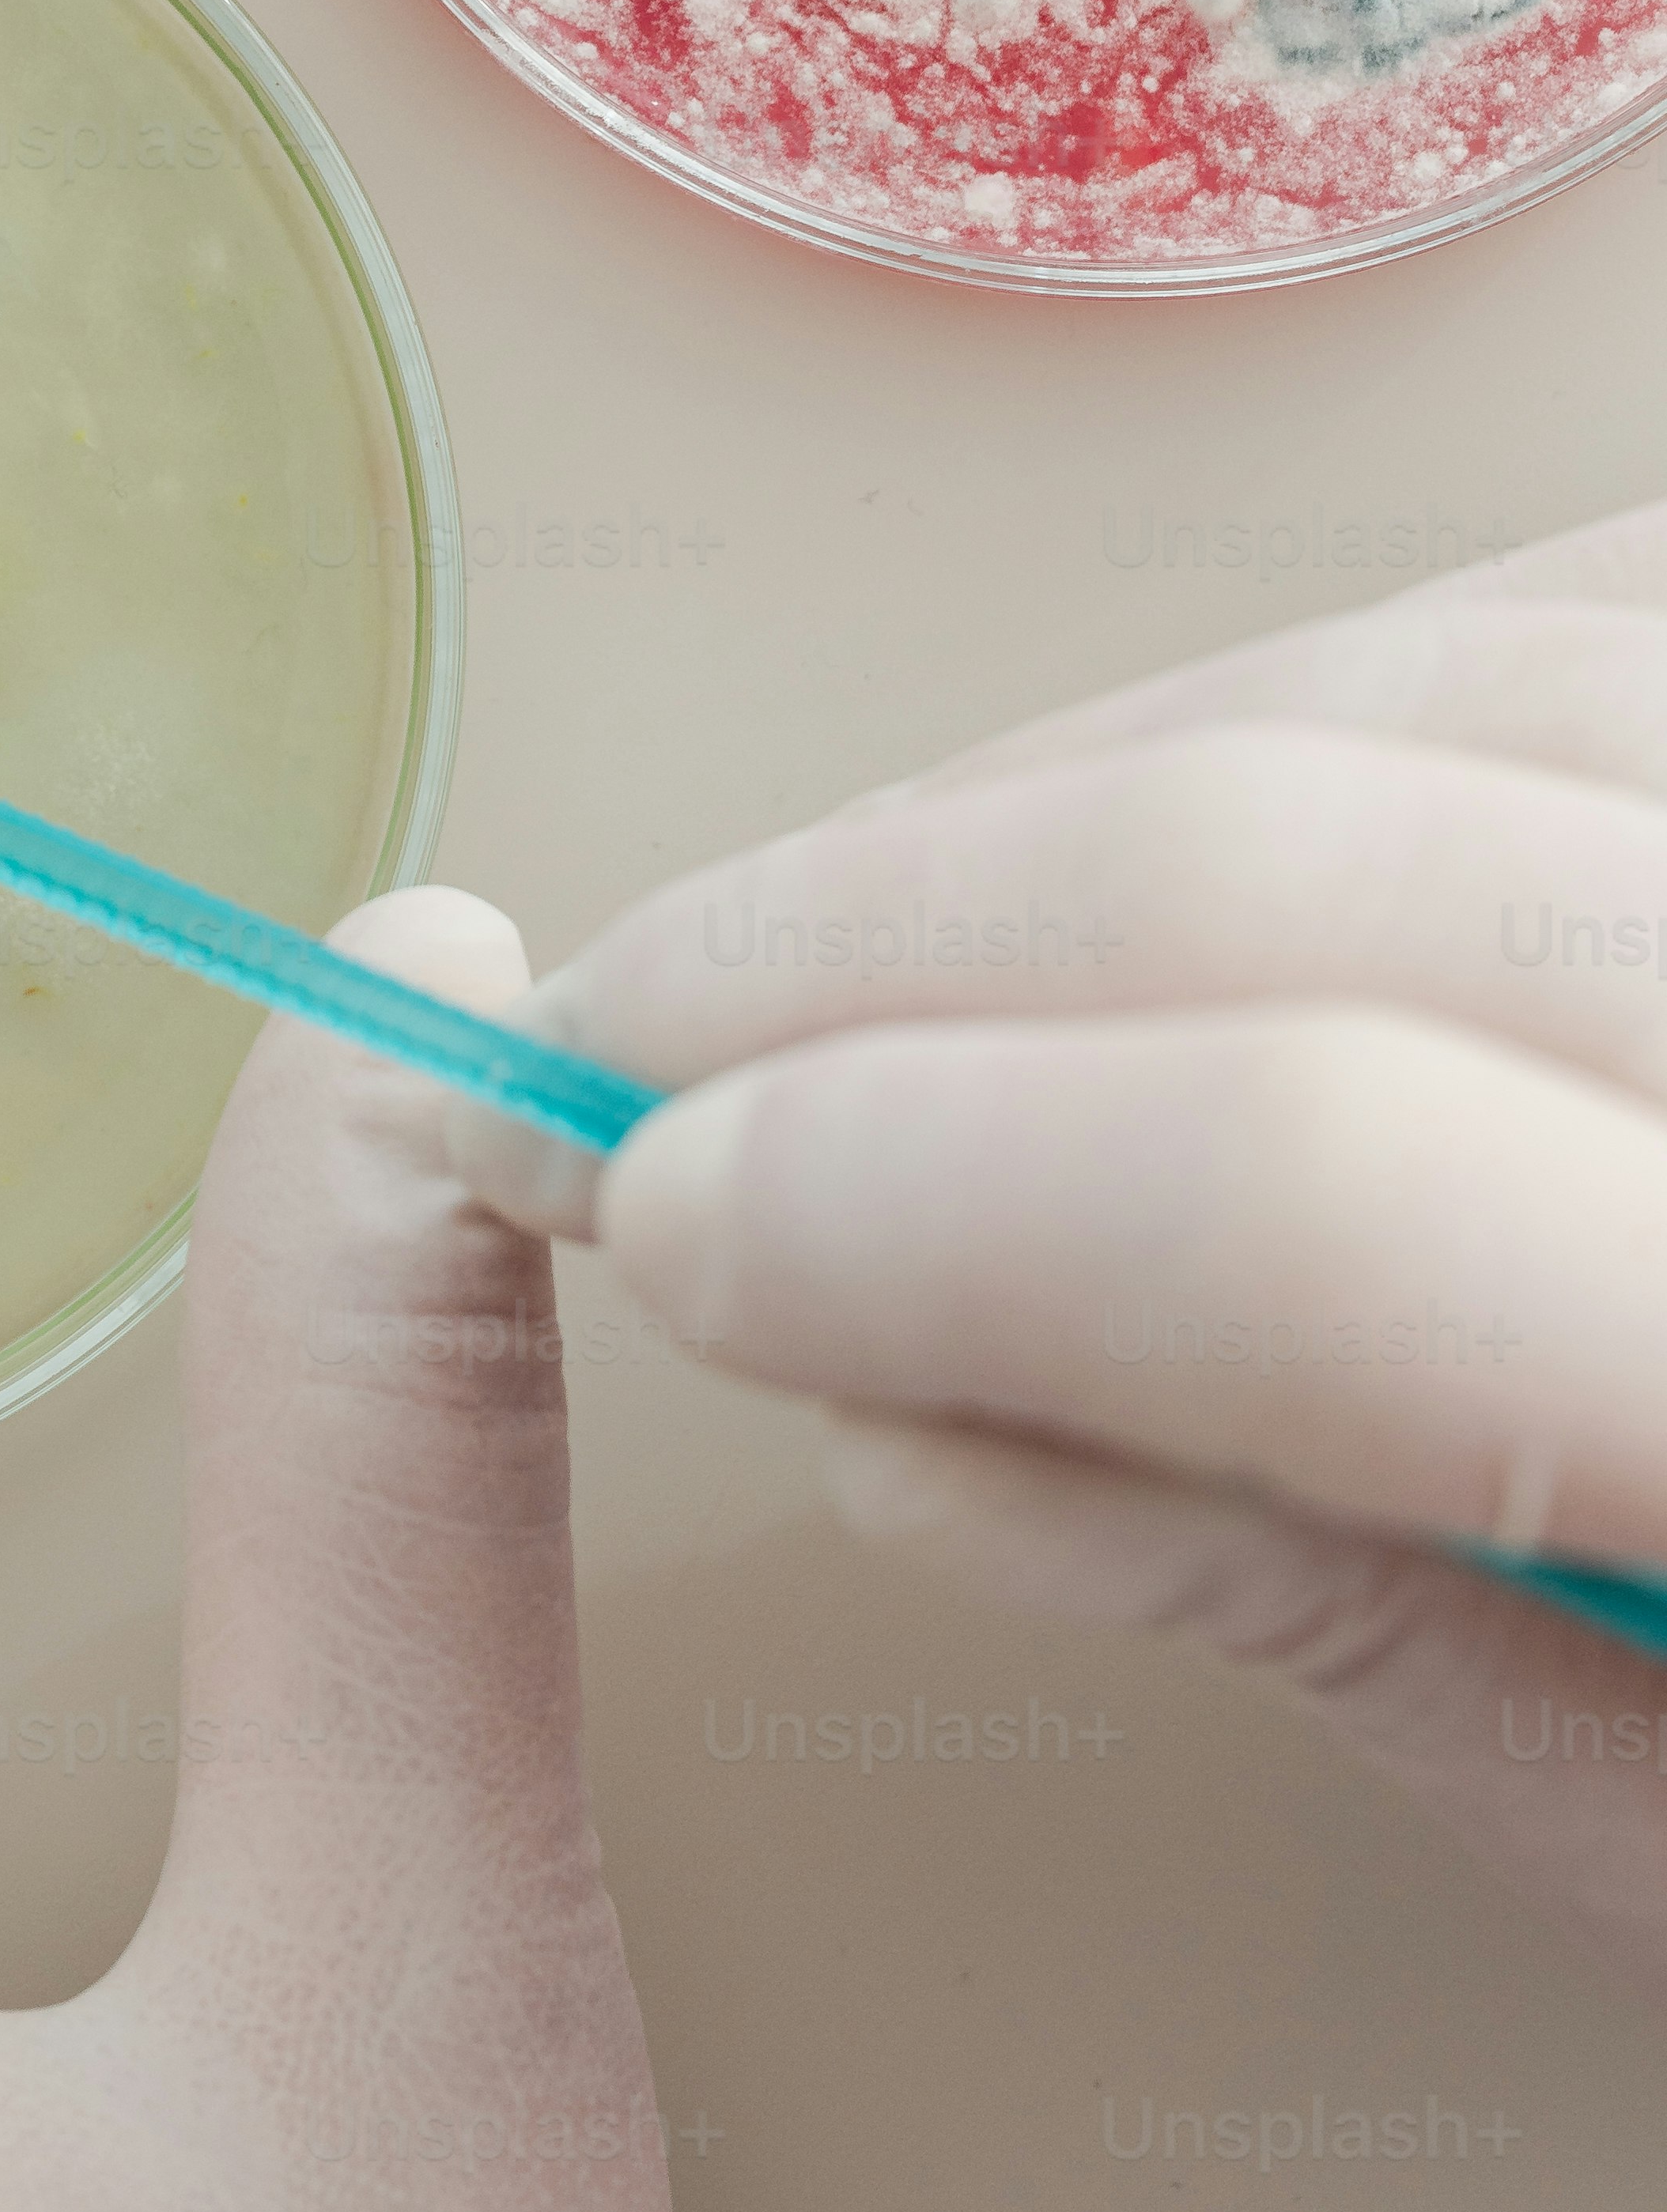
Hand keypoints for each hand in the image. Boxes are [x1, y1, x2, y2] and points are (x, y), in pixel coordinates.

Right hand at [468, 502, 1666, 1999]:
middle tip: (642, 1039)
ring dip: (1079, 784)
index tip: (651, 1221)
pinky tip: (1164, 797)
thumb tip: (874, 1378)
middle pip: (1352, 858)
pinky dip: (1351, 683)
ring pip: (1460, 674)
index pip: (1329, 1200)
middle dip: (896, 932)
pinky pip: (1613, 604)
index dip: (914, 1182)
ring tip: (849, 928)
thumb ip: (1345, 1607)